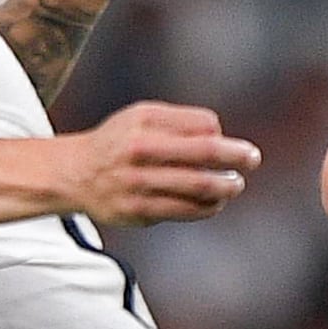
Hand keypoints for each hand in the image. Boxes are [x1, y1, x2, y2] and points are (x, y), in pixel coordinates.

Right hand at [59, 102, 258, 222]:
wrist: (75, 174)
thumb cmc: (120, 142)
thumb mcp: (142, 118)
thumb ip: (179, 123)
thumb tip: (221, 135)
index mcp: (144, 122)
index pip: (202, 126)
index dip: (221, 135)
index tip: (229, 143)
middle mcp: (140, 150)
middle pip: (204, 153)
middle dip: (236, 157)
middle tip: (253, 159)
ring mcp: (138, 183)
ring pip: (199, 186)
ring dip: (225, 187)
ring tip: (235, 185)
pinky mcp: (138, 210)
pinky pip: (185, 211)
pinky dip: (208, 207)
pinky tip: (215, 203)